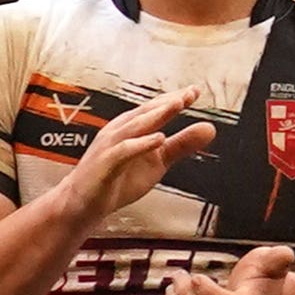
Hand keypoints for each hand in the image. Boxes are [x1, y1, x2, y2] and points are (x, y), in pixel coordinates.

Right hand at [62, 82, 214, 222]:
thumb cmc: (118, 178)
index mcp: (132, 128)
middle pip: (146, 112)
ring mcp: (111, 146)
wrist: (83, 203)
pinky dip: (141, 144)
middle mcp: (120, 131)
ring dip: (156, 115)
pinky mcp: (105, 164)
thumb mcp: (158, 161)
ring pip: (135, 126)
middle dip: (168, 102)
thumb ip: (181, 144)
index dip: (175, 99)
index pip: (155, 109)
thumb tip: (210, 128)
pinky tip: (158, 139)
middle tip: (190, 93)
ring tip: (177, 105)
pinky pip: (124, 151)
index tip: (196, 90)